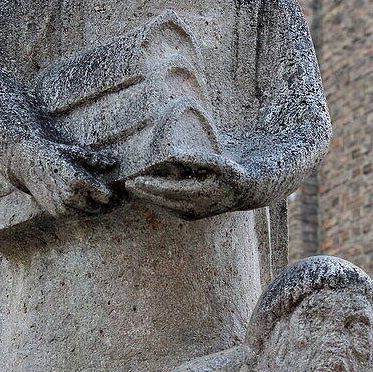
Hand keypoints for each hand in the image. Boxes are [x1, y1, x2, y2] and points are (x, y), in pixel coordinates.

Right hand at [8, 137, 114, 217]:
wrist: (27, 163)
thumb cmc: (55, 154)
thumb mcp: (76, 152)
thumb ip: (95, 159)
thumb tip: (113, 163)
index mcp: (77, 180)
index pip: (106, 196)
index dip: (117, 194)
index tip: (123, 192)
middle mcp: (70, 196)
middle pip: (100, 207)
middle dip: (112, 204)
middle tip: (121, 200)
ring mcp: (62, 207)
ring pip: (90, 214)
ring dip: (100, 210)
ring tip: (109, 203)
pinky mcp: (56, 213)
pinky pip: (78, 216)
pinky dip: (86, 212)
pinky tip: (92, 204)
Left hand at [125, 156, 251, 218]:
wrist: (244, 193)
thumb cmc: (230, 173)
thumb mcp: (217, 162)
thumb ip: (195, 158)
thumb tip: (171, 155)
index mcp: (201, 194)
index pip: (170, 191)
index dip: (152, 186)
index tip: (138, 179)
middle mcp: (195, 208)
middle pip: (162, 201)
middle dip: (144, 193)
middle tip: (128, 184)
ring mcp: (191, 215)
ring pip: (163, 207)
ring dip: (148, 197)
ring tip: (133, 187)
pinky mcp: (189, 216)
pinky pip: (168, 209)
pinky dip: (157, 200)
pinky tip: (147, 192)